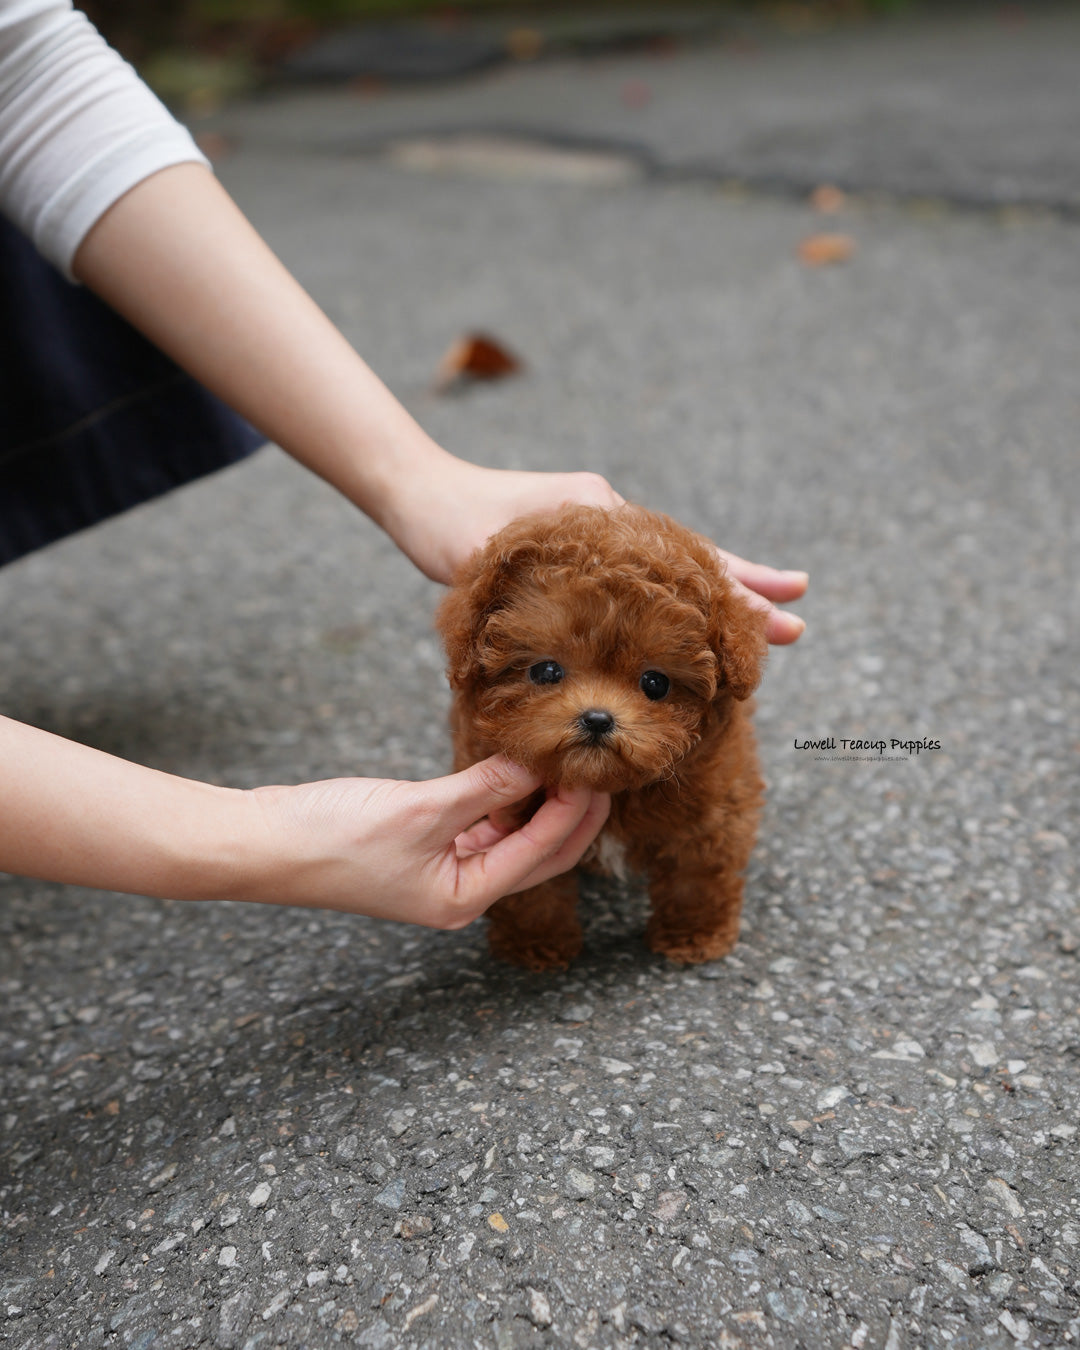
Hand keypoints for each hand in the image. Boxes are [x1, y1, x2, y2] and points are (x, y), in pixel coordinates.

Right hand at [245, 755, 609, 928]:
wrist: (266, 842)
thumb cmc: (334, 837)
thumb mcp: (422, 808)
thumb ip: (486, 787)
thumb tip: (538, 764)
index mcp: (463, 898)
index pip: (542, 853)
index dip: (573, 809)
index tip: (594, 768)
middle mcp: (460, 892)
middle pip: (537, 853)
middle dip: (569, 813)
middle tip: (595, 767)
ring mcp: (443, 872)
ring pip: (511, 837)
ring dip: (537, 803)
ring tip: (558, 760)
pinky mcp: (425, 848)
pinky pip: (481, 825)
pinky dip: (501, 799)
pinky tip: (512, 768)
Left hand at [388, 457, 806, 643]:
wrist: (420, 494)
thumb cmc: (451, 522)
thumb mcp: (488, 548)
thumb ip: (529, 576)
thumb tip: (579, 614)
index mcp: (603, 517)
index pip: (682, 558)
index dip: (734, 587)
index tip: (782, 607)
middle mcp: (613, 523)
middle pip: (694, 563)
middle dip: (747, 594)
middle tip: (798, 627)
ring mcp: (603, 537)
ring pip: (675, 571)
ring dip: (720, 597)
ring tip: (771, 621)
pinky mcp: (586, 552)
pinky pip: (644, 580)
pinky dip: (675, 599)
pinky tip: (693, 621)